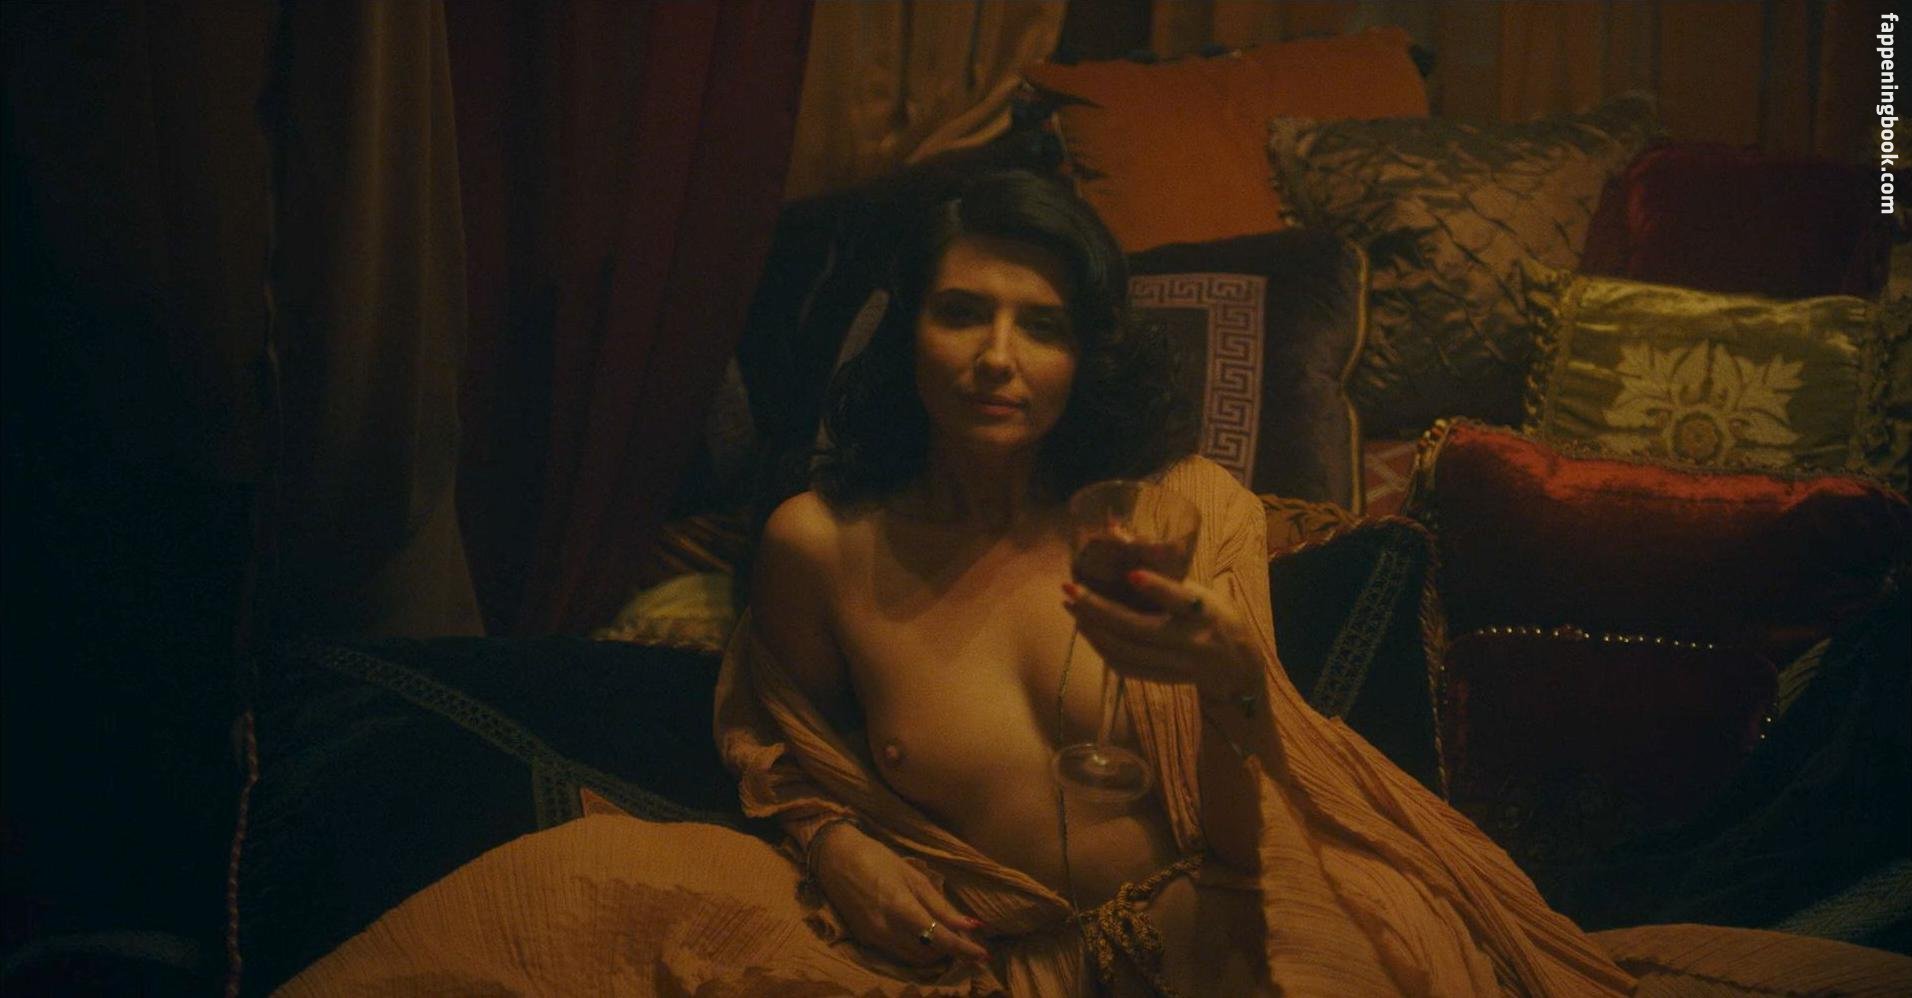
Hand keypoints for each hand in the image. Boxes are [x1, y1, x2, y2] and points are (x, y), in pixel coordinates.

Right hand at [811, 823, 988, 966]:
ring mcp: (873, 937)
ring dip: (933, 954)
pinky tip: (923, 937)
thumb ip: (940, 905)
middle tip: (965, 938)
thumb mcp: (912, 876)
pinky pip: (897, 953)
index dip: (964, 950)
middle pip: (928, 954)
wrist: (834, 857)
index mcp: (901, 908)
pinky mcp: (864, 940)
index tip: (983, 955)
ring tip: (947, 938)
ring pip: (913, 959)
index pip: (940, 939)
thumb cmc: (877, 858)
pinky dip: (915, 950)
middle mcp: (886, 929)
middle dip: (950, 952)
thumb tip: (970, 925)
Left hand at [1062, 570, 1258, 701]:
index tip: (1132, 575)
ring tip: (1071, 607)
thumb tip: (1118, 531)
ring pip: (1125, 651)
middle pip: (1137, 629)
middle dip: (1098, 609)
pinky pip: (1125, 667)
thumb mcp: (1200, 589)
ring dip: (1092, 629)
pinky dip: (1101, 648)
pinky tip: (1086, 629)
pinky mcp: (1163, 679)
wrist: (1235, 668)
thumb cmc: (1214, 616)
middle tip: (1070, 589)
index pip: (1180, 600)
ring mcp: (1175, 664)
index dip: (1157, 589)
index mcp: (1203, 612)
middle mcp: (1189, 640)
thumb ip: (1163, 569)